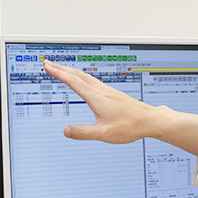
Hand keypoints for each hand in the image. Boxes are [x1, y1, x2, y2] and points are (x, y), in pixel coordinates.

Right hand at [42, 59, 156, 143]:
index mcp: (97, 97)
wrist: (150, 120)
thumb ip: (83, 132)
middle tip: (49, 63)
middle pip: (77, 74)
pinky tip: (84, 81)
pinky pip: (93, 80)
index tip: (47, 66)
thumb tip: (66, 131)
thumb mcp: (103, 133)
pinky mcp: (113, 94)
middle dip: (61, 68)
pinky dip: (82, 77)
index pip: (72, 81)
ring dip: (71, 71)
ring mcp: (108, 91)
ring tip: (62, 69)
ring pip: (86, 76)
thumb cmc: (130, 126)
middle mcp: (102, 91)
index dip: (58, 72)